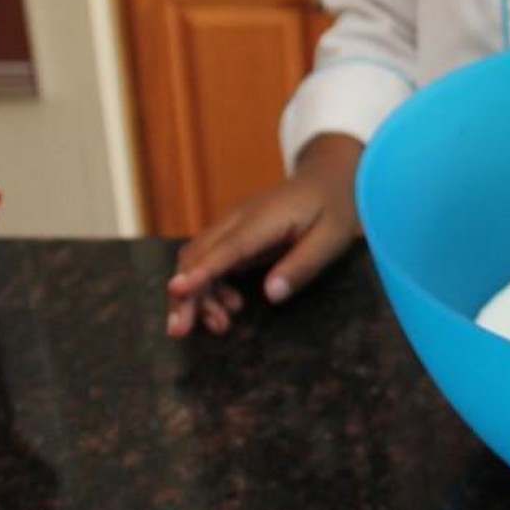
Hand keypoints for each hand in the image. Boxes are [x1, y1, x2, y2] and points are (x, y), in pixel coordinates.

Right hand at [165, 134, 363, 337]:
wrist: (327, 177)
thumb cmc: (333, 208)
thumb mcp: (331, 239)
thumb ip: (302, 265)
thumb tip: (271, 295)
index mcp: (264, 219)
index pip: (225, 248)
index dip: (200, 272)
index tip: (176, 291)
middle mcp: (239, 219)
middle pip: (197, 254)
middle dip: (184, 293)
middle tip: (180, 331)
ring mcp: (233, 225)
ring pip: (196, 258)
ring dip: (197, 294)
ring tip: (220, 326)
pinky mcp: (234, 234)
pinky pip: (209, 259)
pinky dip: (209, 286)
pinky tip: (230, 306)